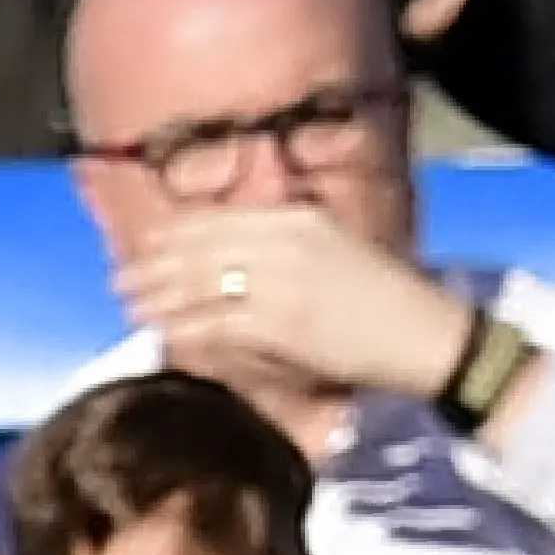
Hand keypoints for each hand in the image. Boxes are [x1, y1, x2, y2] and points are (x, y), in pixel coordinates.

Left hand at [120, 205, 479, 402]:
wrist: (431, 337)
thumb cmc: (391, 301)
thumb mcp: (341, 251)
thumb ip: (289, 244)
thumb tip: (238, 257)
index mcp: (299, 217)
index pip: (215, 218)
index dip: (172, 234)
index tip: (147, 246)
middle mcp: (285, 241)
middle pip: (196, 248)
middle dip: (153, 266)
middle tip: (123, 282)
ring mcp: (281, 282)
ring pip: (197, 285)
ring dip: (158, 298)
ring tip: (133, 308)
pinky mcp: (280, 323)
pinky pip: (214, 323)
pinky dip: (183, 329)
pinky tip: (165, 335)